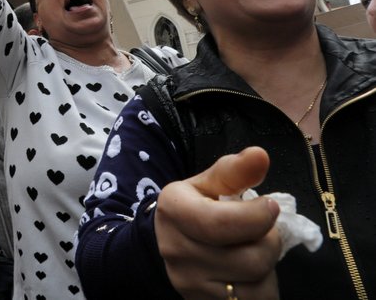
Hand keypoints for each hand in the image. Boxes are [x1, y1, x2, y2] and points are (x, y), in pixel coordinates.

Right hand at [155, 147, 282, 299]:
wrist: (172, 242)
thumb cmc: (198, 206)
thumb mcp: (210, 183)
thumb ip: (235, 170)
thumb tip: (261, 155)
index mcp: (174, 209)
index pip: (221, 223)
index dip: (257, 218)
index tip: (271, 207)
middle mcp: (176, 250)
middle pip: (250, 259)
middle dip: (268, 243)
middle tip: (260, 232)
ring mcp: (188, 283)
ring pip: (256, 286)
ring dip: (266, 269)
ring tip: (251, 252)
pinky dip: (261, 289)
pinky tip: (248, 274)